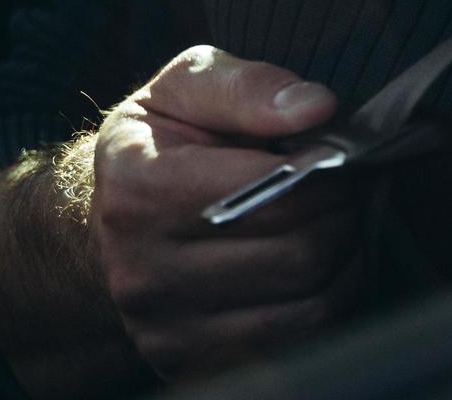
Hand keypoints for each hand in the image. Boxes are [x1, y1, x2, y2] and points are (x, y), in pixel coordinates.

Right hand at [86, 45, 366, 382]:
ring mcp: (162, 328)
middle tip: (345, 194)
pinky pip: (293, 349)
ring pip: (306, 311)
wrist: (106, 221)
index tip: (333, 158)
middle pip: (297, 255)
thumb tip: (316, 107)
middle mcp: (141, 267)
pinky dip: (326, 310)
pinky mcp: (185, 365)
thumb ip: (247, 87)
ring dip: (345, 267)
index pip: (272, 192)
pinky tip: (321, 275)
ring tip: (338, 231)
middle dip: (342, 218)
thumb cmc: (161, 144)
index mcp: (137, 186)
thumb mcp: (186, 87)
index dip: (323, 172)